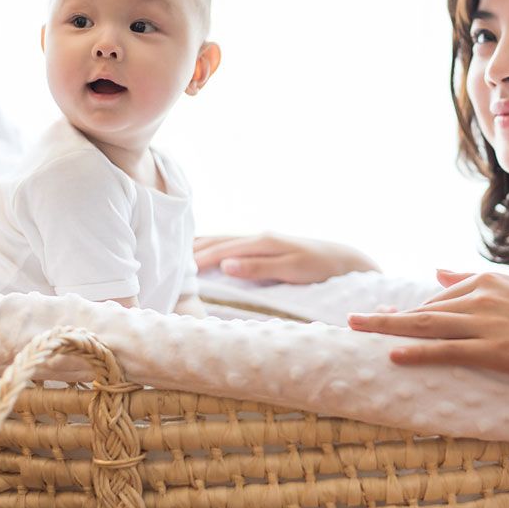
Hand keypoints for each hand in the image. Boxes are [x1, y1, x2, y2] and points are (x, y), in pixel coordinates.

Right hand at [192, 232, 380, 284]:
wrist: (343, 258)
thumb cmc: (320, 268)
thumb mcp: (292, 270)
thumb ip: (259, 267)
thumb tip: (226, 264)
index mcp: (262, 242)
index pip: (222, 250)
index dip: (198, 259)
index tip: (176, 270)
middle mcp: (259, 237)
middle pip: (218, 241)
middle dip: (192, 250)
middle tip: (165, 262)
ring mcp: (261, 239)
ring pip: (223, 239)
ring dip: (201, 245)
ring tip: (176, 253)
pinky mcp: (265, 245)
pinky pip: (232, 242)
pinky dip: (214, 244)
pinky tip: (205, 249)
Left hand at [347, 270, 508, 388]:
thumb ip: (474, 282)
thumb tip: (438, 273)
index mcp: (488, 281)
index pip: (439, 296)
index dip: (410, 309)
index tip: (385, 315)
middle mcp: (483, 297)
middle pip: (425, 307)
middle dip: (389, 314)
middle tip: (355, 319)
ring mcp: (488, 324)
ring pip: (427, 325)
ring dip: (388, 325)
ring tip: (357, 328)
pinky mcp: (494, 351)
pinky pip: (447, 351)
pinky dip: (418, 351)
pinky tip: (393, 353)